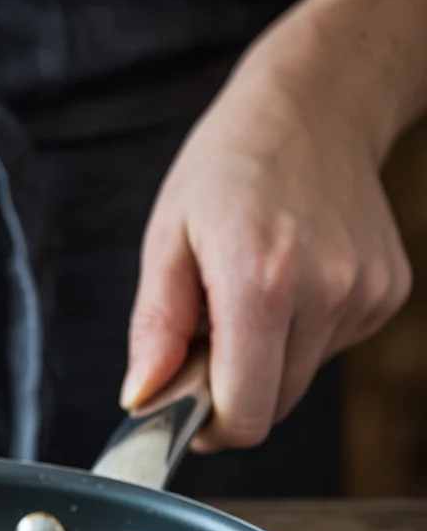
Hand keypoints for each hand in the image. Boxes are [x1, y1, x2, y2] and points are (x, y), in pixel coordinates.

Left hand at [121, 32, 411, 449]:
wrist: (316, 104)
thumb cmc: (227, 168)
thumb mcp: (166, 241)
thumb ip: (155, 330)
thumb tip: (142, 399)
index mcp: (259, 281)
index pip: (246, 413)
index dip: (209, 426)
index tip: (185, 409)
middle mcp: (325, 292)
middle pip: (274, 406)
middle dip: (232, 392)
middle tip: (206, 339)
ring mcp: (365, 293)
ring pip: (300, 380)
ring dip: (264, 361)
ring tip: (245, 296)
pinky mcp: (387, 292)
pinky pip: (328, 349)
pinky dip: (298, 335)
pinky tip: (288, 282)